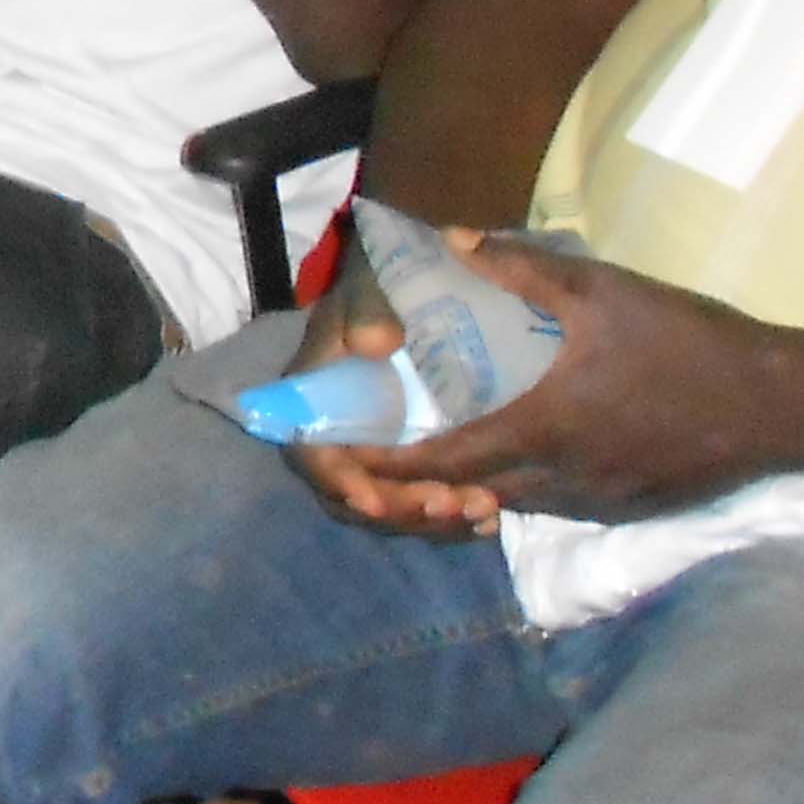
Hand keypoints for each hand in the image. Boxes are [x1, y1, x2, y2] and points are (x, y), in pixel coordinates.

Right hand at [279, 248, 479, 537]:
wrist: (411, 283)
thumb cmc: (381, 285)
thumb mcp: (369, 285)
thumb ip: (368, 308)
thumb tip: (375, 343)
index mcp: (312, 397)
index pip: (310, 453)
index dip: (337, 482)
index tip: (373, 500)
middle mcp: (339, 434)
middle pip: (355, 497)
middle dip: (403, 511)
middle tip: (456, 504)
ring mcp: (376, 451)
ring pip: (394, 509)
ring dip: (437, 520)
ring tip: (486, 511)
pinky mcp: (412, 459)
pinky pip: (424, 502)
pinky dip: (456, 518)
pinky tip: (492, 517)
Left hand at [342, 240, 796, 525]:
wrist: (780, 403)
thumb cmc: (688, 339)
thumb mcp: (602, 289)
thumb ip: (522, 267)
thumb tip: (455, 238)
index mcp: (544, 425)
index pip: (447, 459)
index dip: (393, 465)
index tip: (348, 461)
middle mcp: (563, 476)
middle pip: (473, 492)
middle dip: (422, 487)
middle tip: (382, 469)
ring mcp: (599, 500)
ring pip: (517, 504)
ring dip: (476, 489)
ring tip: (442, 466)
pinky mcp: (630, 509)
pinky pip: (560, 508)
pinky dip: (527, 491)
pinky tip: (522, 464)